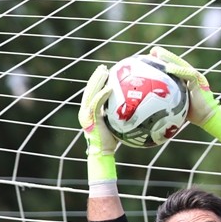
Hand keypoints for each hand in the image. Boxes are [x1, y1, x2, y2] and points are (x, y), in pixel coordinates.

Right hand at [79, 64, 117, 185]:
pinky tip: (110, 88)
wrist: (103, 153)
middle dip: (95, 77)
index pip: (92, 93)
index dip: (97, 82)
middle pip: (89, 89)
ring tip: (104, 72)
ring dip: (97, 81)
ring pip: (91, 92)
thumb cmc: (112, 143)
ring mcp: (86, 113)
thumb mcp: (116, 126)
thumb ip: (120, 116)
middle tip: (103, 68)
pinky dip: (103, 94)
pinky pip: (96, 102)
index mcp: (90, 111)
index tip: (105, 73)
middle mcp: (85, 111)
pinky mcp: (90, 118)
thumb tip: (134, 110)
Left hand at [150, 46, 220, 144]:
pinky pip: (188, 73)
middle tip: (150, 52)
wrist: (207, 117)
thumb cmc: (191, 114)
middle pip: (173, 62)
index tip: (146, 60)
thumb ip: (165, 101)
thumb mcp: (175, 106)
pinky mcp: (198, 80)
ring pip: (179, 64)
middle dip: (162, 55)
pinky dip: (178, 70)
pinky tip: (169, 67)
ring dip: (168, 58)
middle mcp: (187, 75)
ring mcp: (193, 76)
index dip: (158, 63)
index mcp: (181, 80)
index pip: (169, 68)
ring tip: (157, 54)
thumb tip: (149, 106)